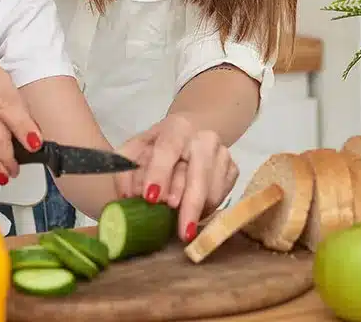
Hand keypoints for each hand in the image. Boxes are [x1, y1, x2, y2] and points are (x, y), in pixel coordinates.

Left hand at [116, 114, 238, 240]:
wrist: (190, 135)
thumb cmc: (159, 146)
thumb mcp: (136, 151)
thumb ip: (126, 171)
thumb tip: (128, 197)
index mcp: (177, 128)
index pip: (168, 149)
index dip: (159, 173)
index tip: (150, 198)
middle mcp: (205, 138)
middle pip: (198, 175)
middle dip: (188, 205)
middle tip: (179, 231)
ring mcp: (223, 153)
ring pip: (211, 191)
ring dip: (194, 211)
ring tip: (179, 224)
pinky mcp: (233, 169)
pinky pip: (221, 198)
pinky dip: (205, 210)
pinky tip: (191, 211)